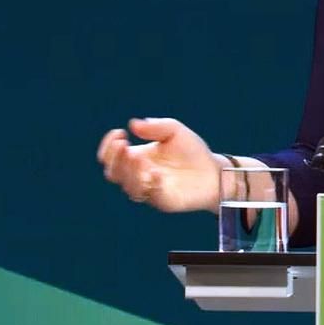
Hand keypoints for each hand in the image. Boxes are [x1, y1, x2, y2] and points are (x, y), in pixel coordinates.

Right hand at [95, 117, 222, 213]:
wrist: (215, 172)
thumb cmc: (192, 152)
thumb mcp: (175, 131)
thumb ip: (156, 127)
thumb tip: (133, 124)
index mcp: (136, 157)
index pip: (110, 157)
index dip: (108, 146)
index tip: (120, 133)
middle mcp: (139, 175)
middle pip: (113, 173)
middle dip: (115, 159)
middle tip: (124, 145)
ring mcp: (150, 189)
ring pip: (128, 186)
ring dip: (130, 171)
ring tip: (138, 156)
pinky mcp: (164, 200)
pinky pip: (151, 196)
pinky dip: (151, 184)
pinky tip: (156, 173)